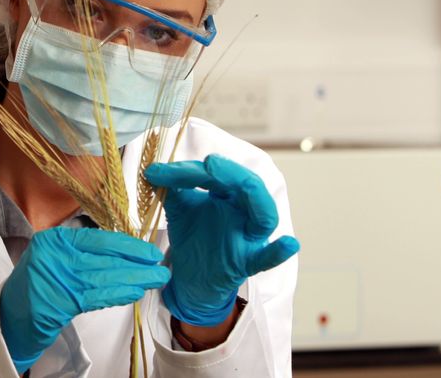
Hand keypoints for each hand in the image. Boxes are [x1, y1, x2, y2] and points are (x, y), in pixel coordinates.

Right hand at [0, 227, 169, 373]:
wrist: (10, 316)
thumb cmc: (37, 286)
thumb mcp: (54, 259)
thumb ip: (81, 252)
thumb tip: (123, 252)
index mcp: (54, 239)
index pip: (98, 239)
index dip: (127, 245)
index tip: (148, 251)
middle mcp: (54, 255)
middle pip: (105, 258)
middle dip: (137, 262)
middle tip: (160, 266)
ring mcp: (57, 278)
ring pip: (105, 277)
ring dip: (135, 279)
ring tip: (156, 280)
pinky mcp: (61, 302)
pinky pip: (98, 296)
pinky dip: (119, 294)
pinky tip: (135, 292)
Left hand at [144, 154, 299, 326]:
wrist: (191, 278)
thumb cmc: (193, 238)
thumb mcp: (179, 209)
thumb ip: (169, 189)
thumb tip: (151, 170)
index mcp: (227, 195)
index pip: (216, 175)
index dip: (189, 171)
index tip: (158, 172)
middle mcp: (242, 212)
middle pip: (247, 186)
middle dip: (230, 172)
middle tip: (208, 163)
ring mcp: (248, 237)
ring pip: (264, 215)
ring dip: (255, 197)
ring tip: (244, 184)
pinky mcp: (247, 262)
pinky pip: (267, 258)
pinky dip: (278, 252)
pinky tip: (289, 244)